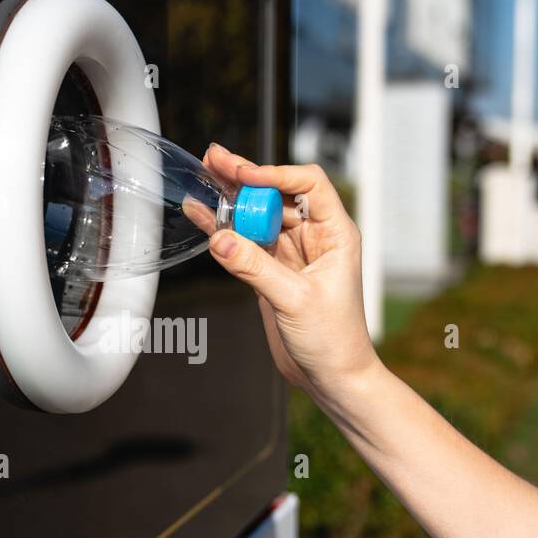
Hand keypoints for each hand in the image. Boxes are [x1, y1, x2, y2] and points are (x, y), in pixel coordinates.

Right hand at [202, 145, 377, 403]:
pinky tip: (201, 215)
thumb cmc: (335, 340)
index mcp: (335, 234)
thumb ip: (256, 268)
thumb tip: (221, 240)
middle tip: (214, 159)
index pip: (308, 184)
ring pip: (256, 216)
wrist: (331, 378)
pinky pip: (244, 243)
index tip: (245, 176)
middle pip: (276, 194)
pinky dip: (222, 230)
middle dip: (244, 177)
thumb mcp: (295, 301)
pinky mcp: (270, 272)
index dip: (276, 174)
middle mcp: (313, 238)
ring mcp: (290, 254)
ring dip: (230, 198)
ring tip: (203, 174)